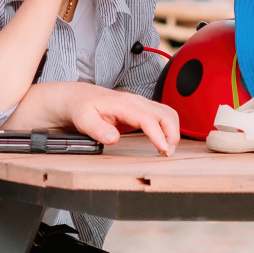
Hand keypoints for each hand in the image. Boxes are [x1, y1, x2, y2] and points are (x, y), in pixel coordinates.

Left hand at [59, 83, 179, 155]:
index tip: (164, 149)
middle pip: (166, 114)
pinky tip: (163, 143)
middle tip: (167, 153)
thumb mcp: (83, 120)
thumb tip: (112, 138)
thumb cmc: (82, 108)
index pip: (148, 118)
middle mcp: (137, 102)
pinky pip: (163, 117)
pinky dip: (169, 129)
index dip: (159, 134)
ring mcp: (142, 105)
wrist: (80, 98)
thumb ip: (97, 129)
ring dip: (173, 132)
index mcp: (124, 104)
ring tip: (167, 150)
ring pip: (168, 114)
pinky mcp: (143, 111)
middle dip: (172, 134)